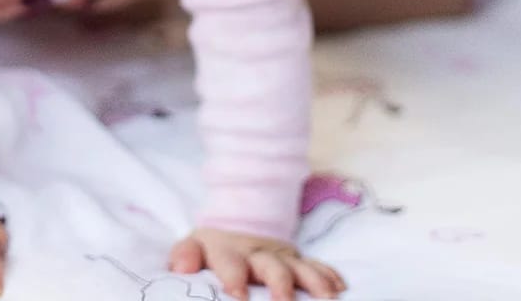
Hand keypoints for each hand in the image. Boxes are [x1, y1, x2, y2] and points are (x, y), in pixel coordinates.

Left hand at [169, 227, 345, 300]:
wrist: (236, 226)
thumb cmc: (213, 251)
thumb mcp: (194, 248)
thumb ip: (185, 255)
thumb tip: (180, 266)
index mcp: (228, 252)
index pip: (230, 262)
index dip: (233, 276)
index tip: (237, 293)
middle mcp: (257, 253)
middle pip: (271, 266)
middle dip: (279, 282)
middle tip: (284, 300)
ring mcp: (281, 257)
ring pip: (300, 267)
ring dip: (313, 281)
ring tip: (327, 298)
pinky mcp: (297, 260)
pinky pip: (317, 267)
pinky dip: (328, 276)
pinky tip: (340, 287)